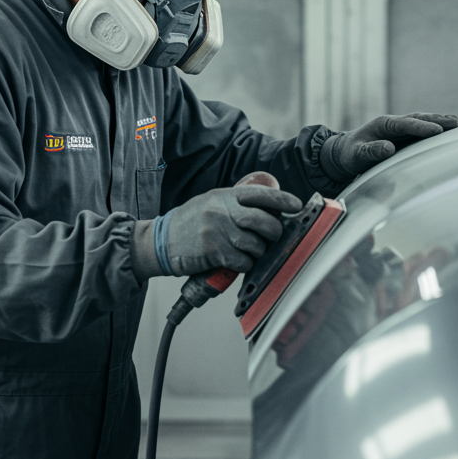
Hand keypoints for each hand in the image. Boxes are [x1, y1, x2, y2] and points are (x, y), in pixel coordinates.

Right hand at [161, 185, 302, 275]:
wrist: (161, 241)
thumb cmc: (190, 223)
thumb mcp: (211, 203)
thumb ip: (235, 204)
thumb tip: (268, 209)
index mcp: (224, 196)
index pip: (260, 194)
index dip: (282, 199)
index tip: (296, 205)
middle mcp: (222, 210)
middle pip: (265, 221)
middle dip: (275, 232)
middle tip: (273, 236)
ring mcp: (218, 230)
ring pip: (256, 244)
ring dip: (258, 252)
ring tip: (247, 251)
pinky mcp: (214, 251)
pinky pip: (243, 261)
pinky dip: (244, 264)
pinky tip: (235, 261)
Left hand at [320, 112, 457, 181]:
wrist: (347, 153)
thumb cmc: (351, 155)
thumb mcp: (356, 155)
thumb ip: (371, 152)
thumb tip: (389, 149)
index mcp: (383, 124)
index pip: (405, 124)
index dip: (421, 127)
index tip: (437, 131)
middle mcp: (394, 123)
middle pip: (418, 119)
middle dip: (436, 120)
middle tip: (456, 122)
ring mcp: (400, 129)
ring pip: (422, 122)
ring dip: (439, 121)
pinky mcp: (405, 137)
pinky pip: (422, 131)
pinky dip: (436, 129)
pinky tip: (449, 131)